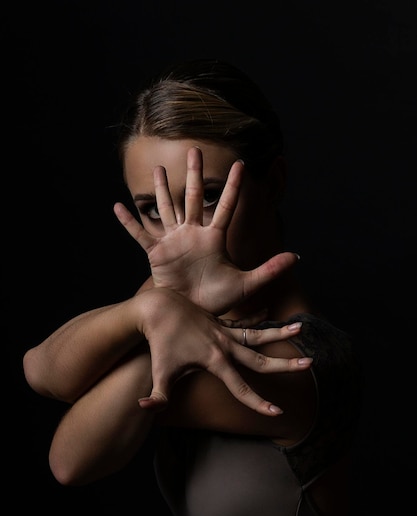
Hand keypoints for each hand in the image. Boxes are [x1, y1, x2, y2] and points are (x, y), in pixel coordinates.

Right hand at [114, 147, 298, 314]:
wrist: (192, 315)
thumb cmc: (217, 300)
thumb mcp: (246, 284)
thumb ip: (269, 270)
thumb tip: (297, 256)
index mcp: (214, 238)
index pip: (227, 207)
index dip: (233, 187)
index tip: (241, 165)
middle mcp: (193, 234)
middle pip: (195, 198)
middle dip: (195, 175)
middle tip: (195, 149)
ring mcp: (173, 242)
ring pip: (167, 209)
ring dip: (162, 190)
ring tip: (159, 169)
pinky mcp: (156, 254)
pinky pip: (140, 235)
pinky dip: (129, 222)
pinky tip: (117, 206)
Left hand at [135, 288, 311, 414]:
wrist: (158, 307)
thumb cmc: (158, 342)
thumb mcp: (159, 372)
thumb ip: (157, 396)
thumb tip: (144, 408)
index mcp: (215, 360)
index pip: (242, 388)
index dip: (258, 403)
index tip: (277, 413)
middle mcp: (225, 345)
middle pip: (260, 359)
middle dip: (285, 365)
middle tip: (309, 364)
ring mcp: (224, 331)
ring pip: (258, 334)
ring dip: (279, 333)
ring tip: (301, 327)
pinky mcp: (219, 323)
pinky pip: (244, 323)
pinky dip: (258, 320)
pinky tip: (269, 314)